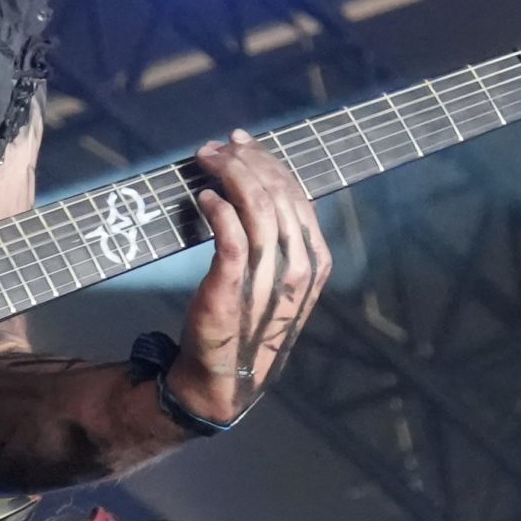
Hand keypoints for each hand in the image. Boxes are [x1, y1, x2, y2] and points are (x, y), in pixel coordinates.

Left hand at [170, 129, 330, 425]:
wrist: (226, 377)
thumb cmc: (247, 323)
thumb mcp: (276, 280)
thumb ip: (277, 239)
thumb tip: (255, 185)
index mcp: (316, 259)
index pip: (296, 194)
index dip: (268, 161)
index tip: (239, 142)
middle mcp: (300, 266)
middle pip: (278, 193)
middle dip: (246, 160)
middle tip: (214, 148)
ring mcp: (270, 277)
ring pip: (257, 206)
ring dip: (229, 174)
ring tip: (205, 162)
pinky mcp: (234, 285)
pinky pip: (231, 234)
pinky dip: (218, 208)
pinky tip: (204, 197)